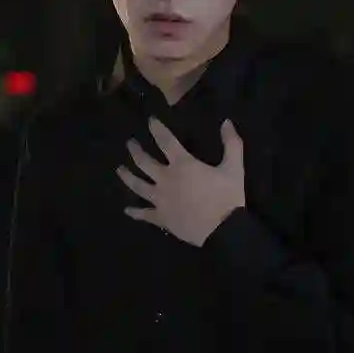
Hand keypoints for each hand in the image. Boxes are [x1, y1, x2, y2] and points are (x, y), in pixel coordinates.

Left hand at [117, 115, 245, 244]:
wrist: (223, 231)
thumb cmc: (227, 197)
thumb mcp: (234, 167)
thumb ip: (231, 143)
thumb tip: (226, 122)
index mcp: (182, 164)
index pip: (165, 140)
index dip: (156, 128)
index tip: (150, 121)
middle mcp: (166, 179)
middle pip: (144, 162)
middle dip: (135, 150)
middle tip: (129, 143)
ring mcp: (161, 199)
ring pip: (138, 185)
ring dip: (127, 176)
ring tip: (119, 169)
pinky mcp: (162, 218)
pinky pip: (144, 214)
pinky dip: (135, 212)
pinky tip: (127, 210)